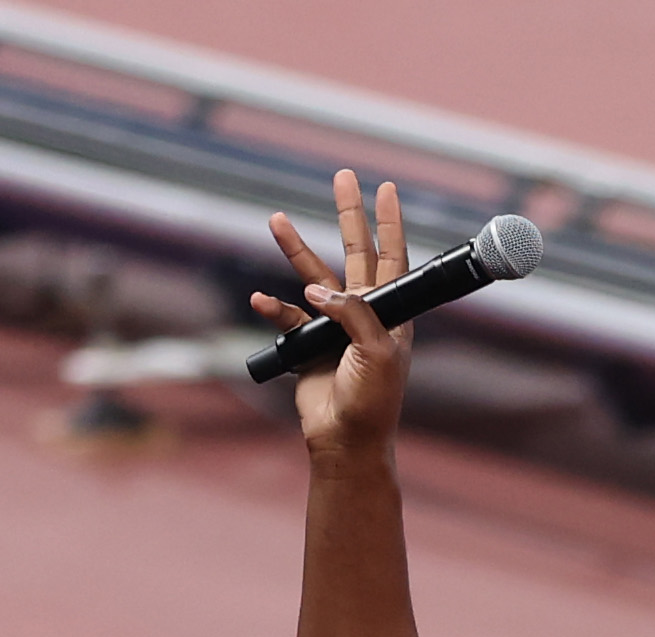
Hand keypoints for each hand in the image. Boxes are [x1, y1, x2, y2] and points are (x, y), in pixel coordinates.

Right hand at [249, 171, 415, 459]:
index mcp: (391, 313)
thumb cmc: (373, 400)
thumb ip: (352, 315)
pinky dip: (273, 308)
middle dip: (349, 215)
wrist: (345, 440)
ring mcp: (334, 326)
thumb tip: (317, 290)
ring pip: (312, 276)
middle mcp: (364, 312)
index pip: (393, 257)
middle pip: (355, 251)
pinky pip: (286, 318)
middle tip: (342, 178)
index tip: (386, 188)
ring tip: (276, 219)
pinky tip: (261, 299)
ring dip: (295, 248)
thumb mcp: (377, 352)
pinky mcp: (307, 345)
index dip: (389, 222)